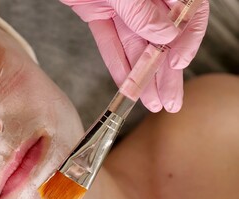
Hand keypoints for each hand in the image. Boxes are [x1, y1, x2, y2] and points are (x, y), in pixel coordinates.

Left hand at [60, 0, 208, 112]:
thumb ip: (141, 9)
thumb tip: (166, 35)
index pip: (187, 12)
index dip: (186, 40)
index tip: (178, 64)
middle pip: (162, 36)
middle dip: (165, 72)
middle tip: (170, 101)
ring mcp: (120, 5)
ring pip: (136, 44)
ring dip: (141, 75)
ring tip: (151, 102)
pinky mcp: (98, 12)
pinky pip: (109, 41)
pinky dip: (116, 63)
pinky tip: (125, 86)